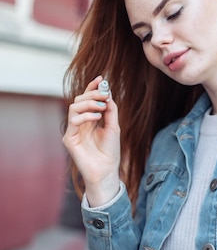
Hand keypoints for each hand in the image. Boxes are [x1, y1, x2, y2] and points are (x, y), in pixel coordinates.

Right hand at [62, 76, 120, 205]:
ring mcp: (73, 130)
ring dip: (88, 103)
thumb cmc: (110, 151)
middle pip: (79, 99)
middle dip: (92, 93)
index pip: (88, 98)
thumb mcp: (114, 126)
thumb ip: (110, 110)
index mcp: (90, 118)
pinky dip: (85, 116)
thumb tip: (107, 92)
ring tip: (101, 107)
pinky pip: (72, 121)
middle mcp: (80, 122)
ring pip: (74, 107)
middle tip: (103, 94)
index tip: (101, 78)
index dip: (92, 87)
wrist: (107, 170)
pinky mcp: (69, 138)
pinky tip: (96, 117)